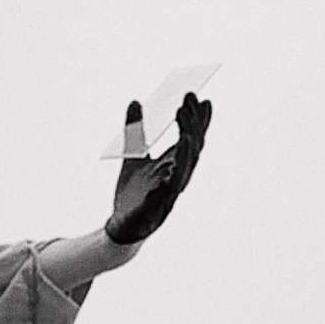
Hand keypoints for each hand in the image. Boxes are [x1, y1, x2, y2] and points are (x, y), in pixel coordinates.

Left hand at [105, 91, 211, 245]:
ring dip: (186, 152)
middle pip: (190, 149)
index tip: (201, 97)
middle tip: (188, 101)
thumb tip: (135, 101)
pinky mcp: (155, 209)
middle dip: (191, 125)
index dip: (198, 120)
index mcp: (174, 164)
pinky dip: (166, 184)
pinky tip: (165, 171)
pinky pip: (163, 196)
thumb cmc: (133, 192)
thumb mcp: (131, 154)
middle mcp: (177, 177)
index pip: (191, 139)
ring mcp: (169, 194)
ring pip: (183, 171)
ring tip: (185, 133)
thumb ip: (135, 130)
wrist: (123, 225)